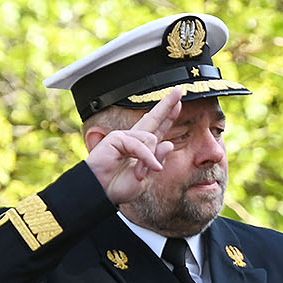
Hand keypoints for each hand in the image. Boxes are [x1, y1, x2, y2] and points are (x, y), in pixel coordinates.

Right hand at [85, 89, 180, 204]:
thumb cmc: (118, 186)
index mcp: (143, 147)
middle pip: (154, 118)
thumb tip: (169, 143)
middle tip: (180, 91)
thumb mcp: (146, 178)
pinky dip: (145, 158)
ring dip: (148, 161)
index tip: (178, 103)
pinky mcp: (117, 138)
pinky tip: (142, 172)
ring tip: (138, 175)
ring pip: (151, 140)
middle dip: (167, 105)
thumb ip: (157, 160)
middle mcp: (135, 139)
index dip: (168, 116)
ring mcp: (125, 137)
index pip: (158, 129)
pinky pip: (140, 145)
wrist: (102, 192)